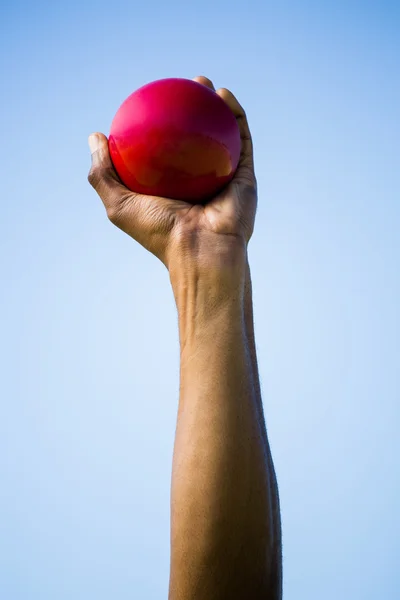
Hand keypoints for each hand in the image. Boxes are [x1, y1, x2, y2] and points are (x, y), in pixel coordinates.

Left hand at [87, 76, 256, 272]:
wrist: (202, 252)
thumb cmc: (160, 231)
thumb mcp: (119, 204)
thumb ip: (103, 173)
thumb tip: (95, 137)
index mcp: (173, 189)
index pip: (163, 152)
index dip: (157, 126)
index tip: (149, 104)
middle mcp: (199, 181)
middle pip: (193, 139)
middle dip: (188, 110)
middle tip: (177, 88)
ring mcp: (224, 178)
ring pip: (221, 134)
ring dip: (214, 106)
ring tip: (202, 83)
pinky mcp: (245, 176)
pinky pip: (242, 139)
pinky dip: (235, 115)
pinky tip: (224, 94)